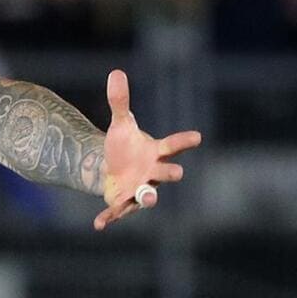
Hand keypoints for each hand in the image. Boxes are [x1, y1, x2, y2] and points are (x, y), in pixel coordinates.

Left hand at [94, 70, 200, 230]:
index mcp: (155, 152)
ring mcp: (139, 190)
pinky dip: (109, 217)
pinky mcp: (123, 202)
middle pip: (165, 173)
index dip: (184, 141)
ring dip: (148, 197)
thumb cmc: (124, 146)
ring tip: (147, 198)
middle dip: (170, 173)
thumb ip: (120, 102)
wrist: (110, 169)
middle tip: (178, 174)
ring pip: (148, 196)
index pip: (172, 145)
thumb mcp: (120, 123)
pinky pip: (118, 211)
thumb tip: (115, 72)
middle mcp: (152, 173)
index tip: (197, 136)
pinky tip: (99, 224)